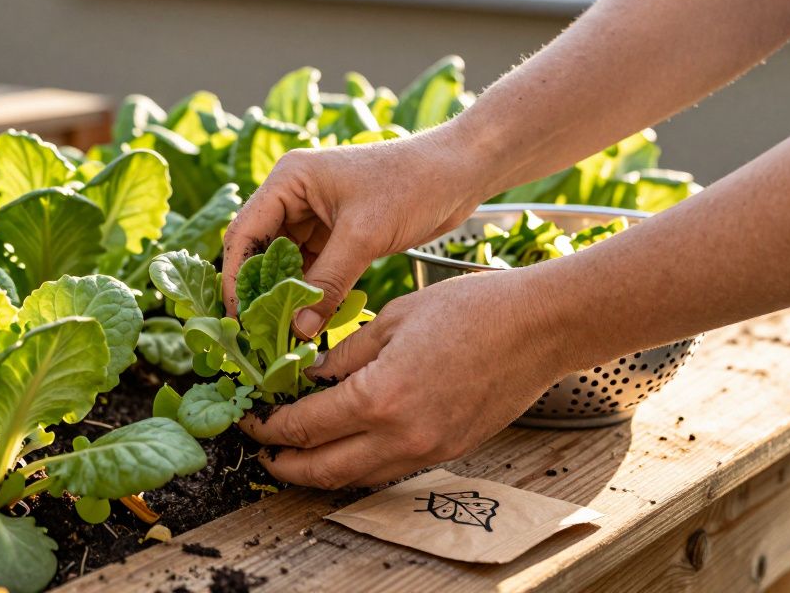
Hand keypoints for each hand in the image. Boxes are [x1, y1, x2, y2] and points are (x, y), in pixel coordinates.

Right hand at [221, 132, 487, 338]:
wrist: (461, 171)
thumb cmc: (413, 185)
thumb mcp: (365, 236)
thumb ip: (328, 283)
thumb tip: (298, 330)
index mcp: (289, 180)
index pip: (245, 233)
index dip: (236, 277)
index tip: (238, 318)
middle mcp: (294, 194)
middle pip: (259, 249)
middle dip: (258, 290)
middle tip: (256, 333)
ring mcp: (315, 213)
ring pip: (285, 262)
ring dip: (284, 294)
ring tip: (281, 333)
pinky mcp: (337, 231)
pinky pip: (311, 266)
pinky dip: (309, 291)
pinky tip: (308, 319)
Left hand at [238, 268, 574, 487]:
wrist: (538, 328)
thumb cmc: (471, 311)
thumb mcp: (390, 318)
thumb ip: (343, 355)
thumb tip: (308, 376)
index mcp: (380, 396)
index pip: (305, 426)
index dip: (269, 426)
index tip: (251, 419)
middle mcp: (401, 435)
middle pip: (323, 469)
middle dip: (284, 464)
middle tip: (261, 450)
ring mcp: (427, 449)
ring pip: (356, 478)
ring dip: (318, 472)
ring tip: (294, 456)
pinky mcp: (447, 452)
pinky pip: (389, 470)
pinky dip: (357, 465)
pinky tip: (344, 446)